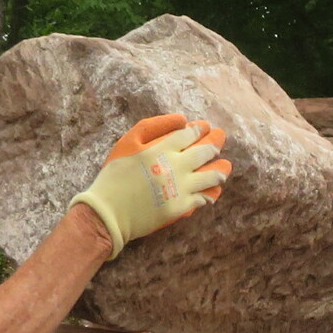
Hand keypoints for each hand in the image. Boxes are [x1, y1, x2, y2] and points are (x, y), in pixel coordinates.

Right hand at [72, 114, 231, 257]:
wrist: (108, 213)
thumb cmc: (115, 175)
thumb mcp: (127, 142)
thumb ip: (153, 126)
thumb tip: (181, 120)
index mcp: (162, 148)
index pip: (190, 134)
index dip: (200, 129)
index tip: (205, 128)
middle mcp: (176, 167)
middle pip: (206, 152)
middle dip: (215, 143)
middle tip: (220, 139)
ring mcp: (181, 188)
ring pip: (211, 176)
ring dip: (220, 169)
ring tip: (224, 167)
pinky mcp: (182, 208)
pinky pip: (204, 198)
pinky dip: (210, 192)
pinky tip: (213, 189)